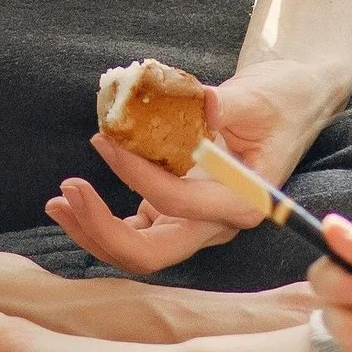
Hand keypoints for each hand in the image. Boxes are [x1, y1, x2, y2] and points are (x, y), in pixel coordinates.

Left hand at [43, 70, 297, 275]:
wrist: (293, 104)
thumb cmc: (281, 99)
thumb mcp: (256, 96)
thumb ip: (222, 103)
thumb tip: (198, 101)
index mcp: (243, 202)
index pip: (177, 203)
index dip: (136, 175)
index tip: (105, 139)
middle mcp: (218, 224)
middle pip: (153, 254)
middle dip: (104, 229)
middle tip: (68, 190)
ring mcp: (197, 224)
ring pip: (139, 252)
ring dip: (94, 232)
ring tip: (58, 200)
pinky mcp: (179, 214)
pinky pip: (136, 233)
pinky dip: (103, 222)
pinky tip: (73, 201)